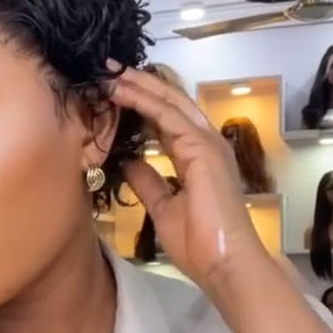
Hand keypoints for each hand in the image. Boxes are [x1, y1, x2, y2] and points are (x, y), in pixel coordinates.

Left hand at [107, 61, 266, 294]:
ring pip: (169, 102)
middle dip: (139, 84)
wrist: (224, 263)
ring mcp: (207, 142)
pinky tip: (121, 91)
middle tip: (108, 70)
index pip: (165, 120)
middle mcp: (204, 143)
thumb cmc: (200, 243)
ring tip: (110, 72)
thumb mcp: (163, 207)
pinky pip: (168, 116)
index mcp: (196, 157)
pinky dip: (144, 101)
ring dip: (138, 86)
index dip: (140, 103)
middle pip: (169, 103)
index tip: (112, 92)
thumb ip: (148, 181)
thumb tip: (128, 162)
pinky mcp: (202, 148)